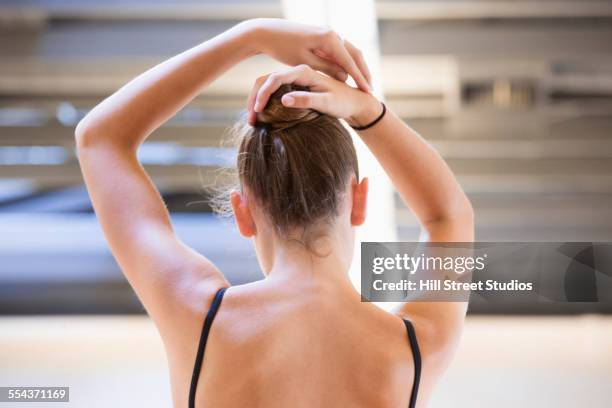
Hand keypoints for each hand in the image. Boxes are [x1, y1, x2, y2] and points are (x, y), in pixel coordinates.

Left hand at [244, 18, 371, 91]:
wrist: (268, 32)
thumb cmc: (283, 48)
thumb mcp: (305, 62)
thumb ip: (326, 68)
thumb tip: (344, 76)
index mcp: (329, 39)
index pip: (349, 62)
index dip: (359, 79)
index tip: (368, 92)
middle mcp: (333, 34)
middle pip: (355, 55)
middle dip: (364, 73)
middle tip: (371, 90)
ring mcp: (329, 34)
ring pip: (350, 52)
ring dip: (358, 68)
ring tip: (365, 84)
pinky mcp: (323, 36)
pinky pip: (342, 51)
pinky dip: (348, 63)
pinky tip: (350, 74)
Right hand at [246, 64, 380, 125]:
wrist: (355, 102)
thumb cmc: (343, 103)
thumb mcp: (326, 103)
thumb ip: (306, 100)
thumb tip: (284, 100)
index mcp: (304, 72)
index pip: (275, 78)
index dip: (264, 94)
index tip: (257, 110)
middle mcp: (298, 71)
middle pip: (267, 80)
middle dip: (255, 98)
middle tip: (250, 119)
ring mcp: (296, 78)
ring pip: (269, 85)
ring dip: (258, 100)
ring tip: (253, 120)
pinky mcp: (296, 86)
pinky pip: (275, 90)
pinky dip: (265, 101)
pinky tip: (262, 115)